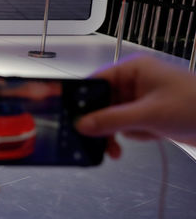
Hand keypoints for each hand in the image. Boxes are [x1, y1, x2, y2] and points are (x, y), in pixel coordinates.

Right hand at [76, 56, 195, 156]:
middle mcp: (133, 82)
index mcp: (132, 70)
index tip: (70, 119)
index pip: (95, 82)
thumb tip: (82, 125)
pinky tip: (136, 142)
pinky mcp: (147, 114)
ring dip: (113, 133)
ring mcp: (140, 99)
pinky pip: (124, 125)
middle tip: (93, 140)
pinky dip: (127, 136)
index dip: (81, 101)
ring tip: (115, 148)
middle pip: (100, 102)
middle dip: (99, 123)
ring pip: (110, 117)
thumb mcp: (149, 115)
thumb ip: (112, 120)